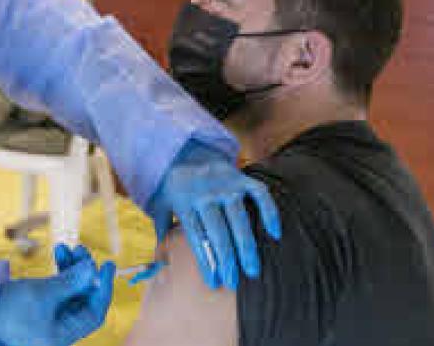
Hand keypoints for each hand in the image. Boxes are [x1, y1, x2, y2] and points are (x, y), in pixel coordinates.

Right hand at [0, 244, 116, 345]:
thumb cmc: (10, 311)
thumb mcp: (42, 295)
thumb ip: (70, 282)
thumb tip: (92, 269)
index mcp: (64, 335)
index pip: (94, 312)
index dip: (102, 288)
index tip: (106, 265)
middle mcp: (60, 329)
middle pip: (83, 300)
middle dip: (84, 273)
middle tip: (81, 250)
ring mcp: (50, 319)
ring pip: (70, 291)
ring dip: (72, 269)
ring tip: (65, 248)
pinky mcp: (40, 308)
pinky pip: (58, 289)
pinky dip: (60, 273)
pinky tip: (58, 255)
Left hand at [145, 143, 280, 289]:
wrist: (185, 151)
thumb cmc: (174, 186)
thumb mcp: (161, 204)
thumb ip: (162, 230)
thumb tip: (158, 261)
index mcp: (184, 202)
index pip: (196, 236)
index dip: (206, 260)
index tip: (213, 282)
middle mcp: (205, 193)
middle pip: (218, 231)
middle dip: (226, 259)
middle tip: (234, 283)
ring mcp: (225, 185)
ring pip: (238, 218)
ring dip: (246, 245)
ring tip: (253, 270)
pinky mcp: (241, 178)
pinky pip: (259, 194)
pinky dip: (269, 211)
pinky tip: (275, 233)